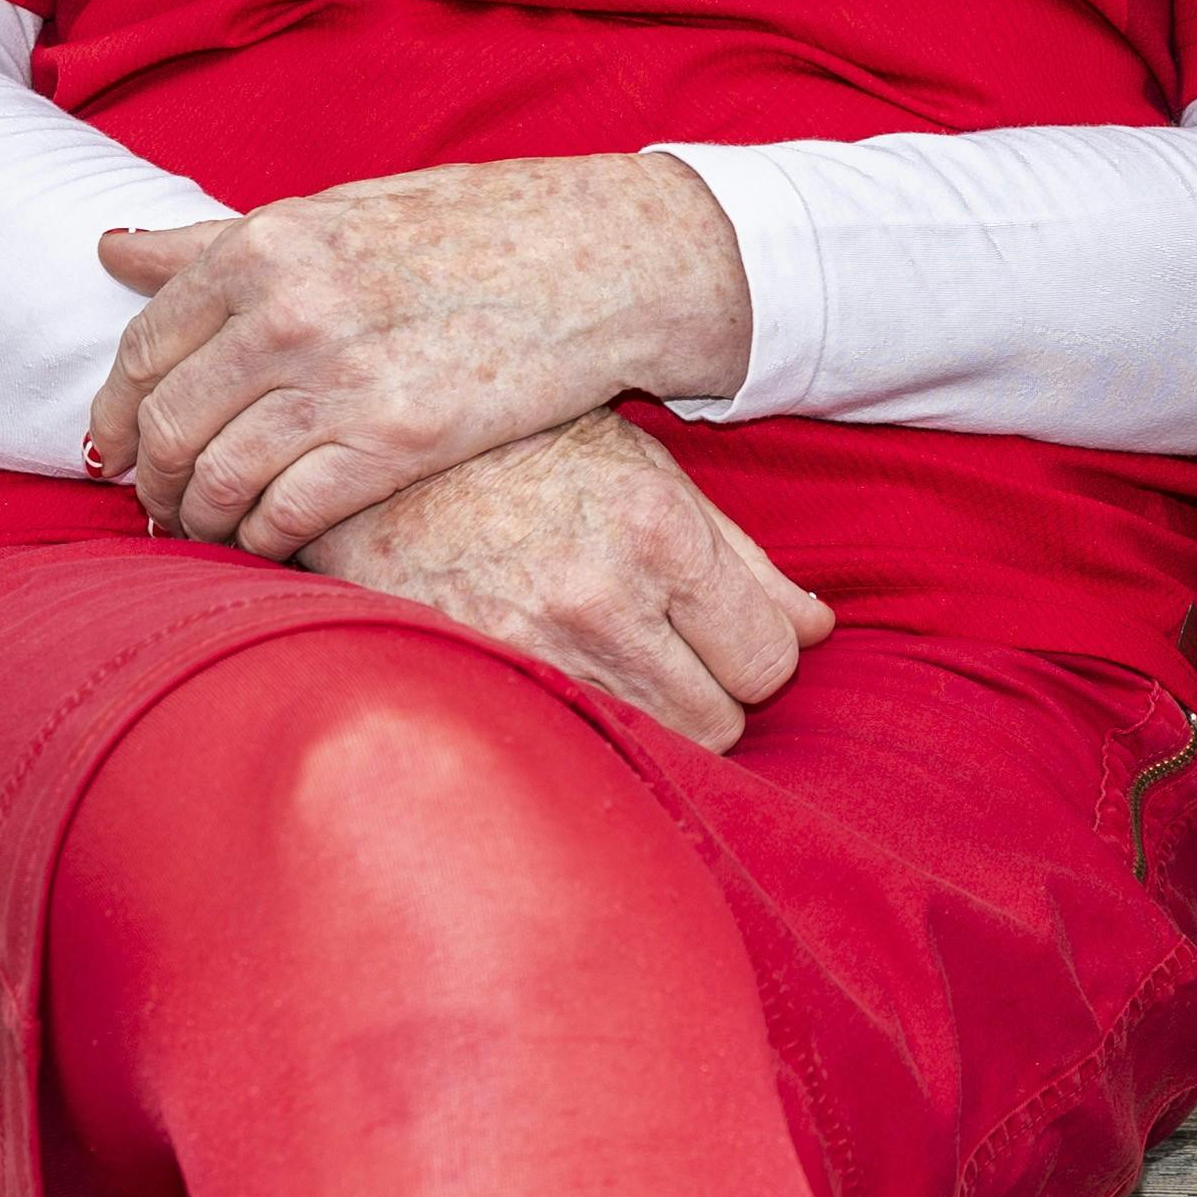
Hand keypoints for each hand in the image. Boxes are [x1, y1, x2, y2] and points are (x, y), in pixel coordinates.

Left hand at [88, 155, 750, 558]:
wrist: (600, 257)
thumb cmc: (472, 229)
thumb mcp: (338, 215)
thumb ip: (219, 242)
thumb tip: (111, 249)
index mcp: (266, 243)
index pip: (144, 348)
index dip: (115, 411)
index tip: (114, 448)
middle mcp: (288, 307)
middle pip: (166, 423)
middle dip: (149, 479)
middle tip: (157, 504)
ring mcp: (341, 376)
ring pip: (217, 478)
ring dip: (199, 519)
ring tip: (209, 531)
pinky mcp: (396, 441)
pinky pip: (285, 515)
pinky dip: (262, 541)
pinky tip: (271, 542)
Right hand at [294, 409, 834, 749]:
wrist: (380, 451)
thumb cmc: (530, 448)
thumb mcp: (649, 470)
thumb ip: (740, 558)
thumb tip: (816, 630)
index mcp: (659, 532)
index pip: (768, 658)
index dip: (759, 652)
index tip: (730, 635)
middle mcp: (602, 600)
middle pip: (720, 721)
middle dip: (711, 694)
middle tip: (671, 650)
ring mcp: (534, 651)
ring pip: (652, 748)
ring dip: (652, 719)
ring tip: (617, 663)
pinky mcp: (478, 683)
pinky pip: (573, 744)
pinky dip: (585, 727)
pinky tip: (567, 680)